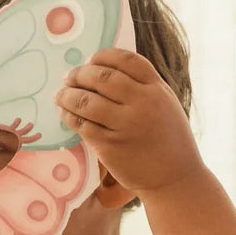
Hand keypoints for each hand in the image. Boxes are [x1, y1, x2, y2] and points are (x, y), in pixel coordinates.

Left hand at [56, 48, 203, 195]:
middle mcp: (142, 103)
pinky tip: (65, 114)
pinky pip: (81, 125)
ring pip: (86, 101)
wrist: (175, 178)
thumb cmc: (168, 140)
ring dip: (67, 95)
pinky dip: (69, 116)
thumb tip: (104, 71)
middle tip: (68, 77)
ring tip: (60, 95)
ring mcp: (125, 125)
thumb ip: (142, 87)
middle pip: (101, 77)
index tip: (90, 60)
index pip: (126, 60)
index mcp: (157, 89)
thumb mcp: (165, 104)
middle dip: (79, 74)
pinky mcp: (110, 146)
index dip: (103, 56)